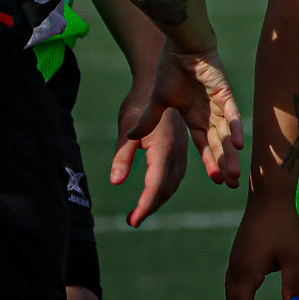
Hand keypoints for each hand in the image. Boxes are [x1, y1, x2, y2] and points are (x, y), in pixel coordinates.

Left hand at [111, 90, 189, 226]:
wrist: (158, 78)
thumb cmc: (138, 102)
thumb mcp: (126, 130)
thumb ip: (122, 156)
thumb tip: (116, 182)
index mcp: (164, 148)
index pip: (155, 186)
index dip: (145, 205)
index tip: (132, 221)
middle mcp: (178, 151)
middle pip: (167, 188)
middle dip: (151, 206)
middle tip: (134, 219)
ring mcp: (183, 147)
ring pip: (175, 182)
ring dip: (161, 198)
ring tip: (144, 209)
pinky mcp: (182, 144)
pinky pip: (178, 172)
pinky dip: (168, 186)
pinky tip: (159, 191)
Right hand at [125, 42, 243, 188]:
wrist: (179, 46)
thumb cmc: (170, 69)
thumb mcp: (158, 101)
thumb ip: (149, 120)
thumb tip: (131, 138)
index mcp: (195, 118)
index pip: (205, 145)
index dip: (211, 162)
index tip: (217, 181)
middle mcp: (210, 115)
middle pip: (219, 144)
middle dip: (225, 164)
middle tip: (232, 184)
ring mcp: (219, 104)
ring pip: (227, 134)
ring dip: (230, 152)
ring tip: (234, 173)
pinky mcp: (224, 92)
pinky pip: (231, 113)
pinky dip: (234, 128)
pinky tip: (238, 144)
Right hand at [224, 191, 298, 299]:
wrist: (268, 195)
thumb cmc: (282, 224)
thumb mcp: (291, 256)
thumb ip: (291, 283)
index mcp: (247, 271)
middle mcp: (236, 267)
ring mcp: (235, 260)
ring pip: (233, 293)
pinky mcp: (239, 253)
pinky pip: (234, 282)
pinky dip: (239, 298)